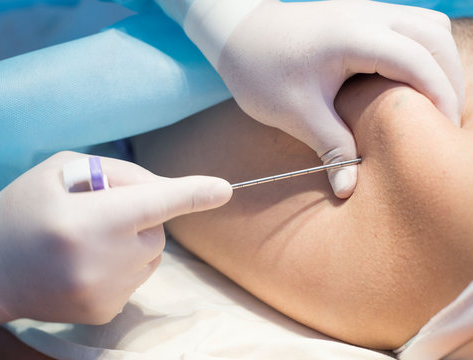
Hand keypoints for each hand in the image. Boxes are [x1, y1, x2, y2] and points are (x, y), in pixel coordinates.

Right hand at [0, 151, 231, 326]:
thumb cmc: (22, 209)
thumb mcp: (61, 171)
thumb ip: (117, 174)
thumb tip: (162, 190)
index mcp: (86, 220)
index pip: (152, 203)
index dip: (191, 194)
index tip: (224, 189)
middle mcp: (100, 261)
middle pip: (156, 231)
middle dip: (142, 217)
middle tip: (101, 213)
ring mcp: (104, 293)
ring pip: (151, 256)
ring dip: (134, 241)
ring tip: (91, 239)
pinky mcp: (105, 312)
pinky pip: (136, 278)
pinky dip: (123, 265)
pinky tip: (87, 263)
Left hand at [184, 0, 463, 197]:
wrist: (237, 36)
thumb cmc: (261, 71)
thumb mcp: (296, 114)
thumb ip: (331, 148)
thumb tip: (348, 187)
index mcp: (354, 36)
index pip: (419, 61)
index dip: (440, 96)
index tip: (441, 131)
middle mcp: (368, 14)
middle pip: (435, 38)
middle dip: (450, 79)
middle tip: (442, 122)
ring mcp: (367, 8)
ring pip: (429, 25)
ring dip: (440, 61)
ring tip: (432, 102)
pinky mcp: (361, 12)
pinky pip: (410, 23)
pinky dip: (422, 50)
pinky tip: (411, 80)